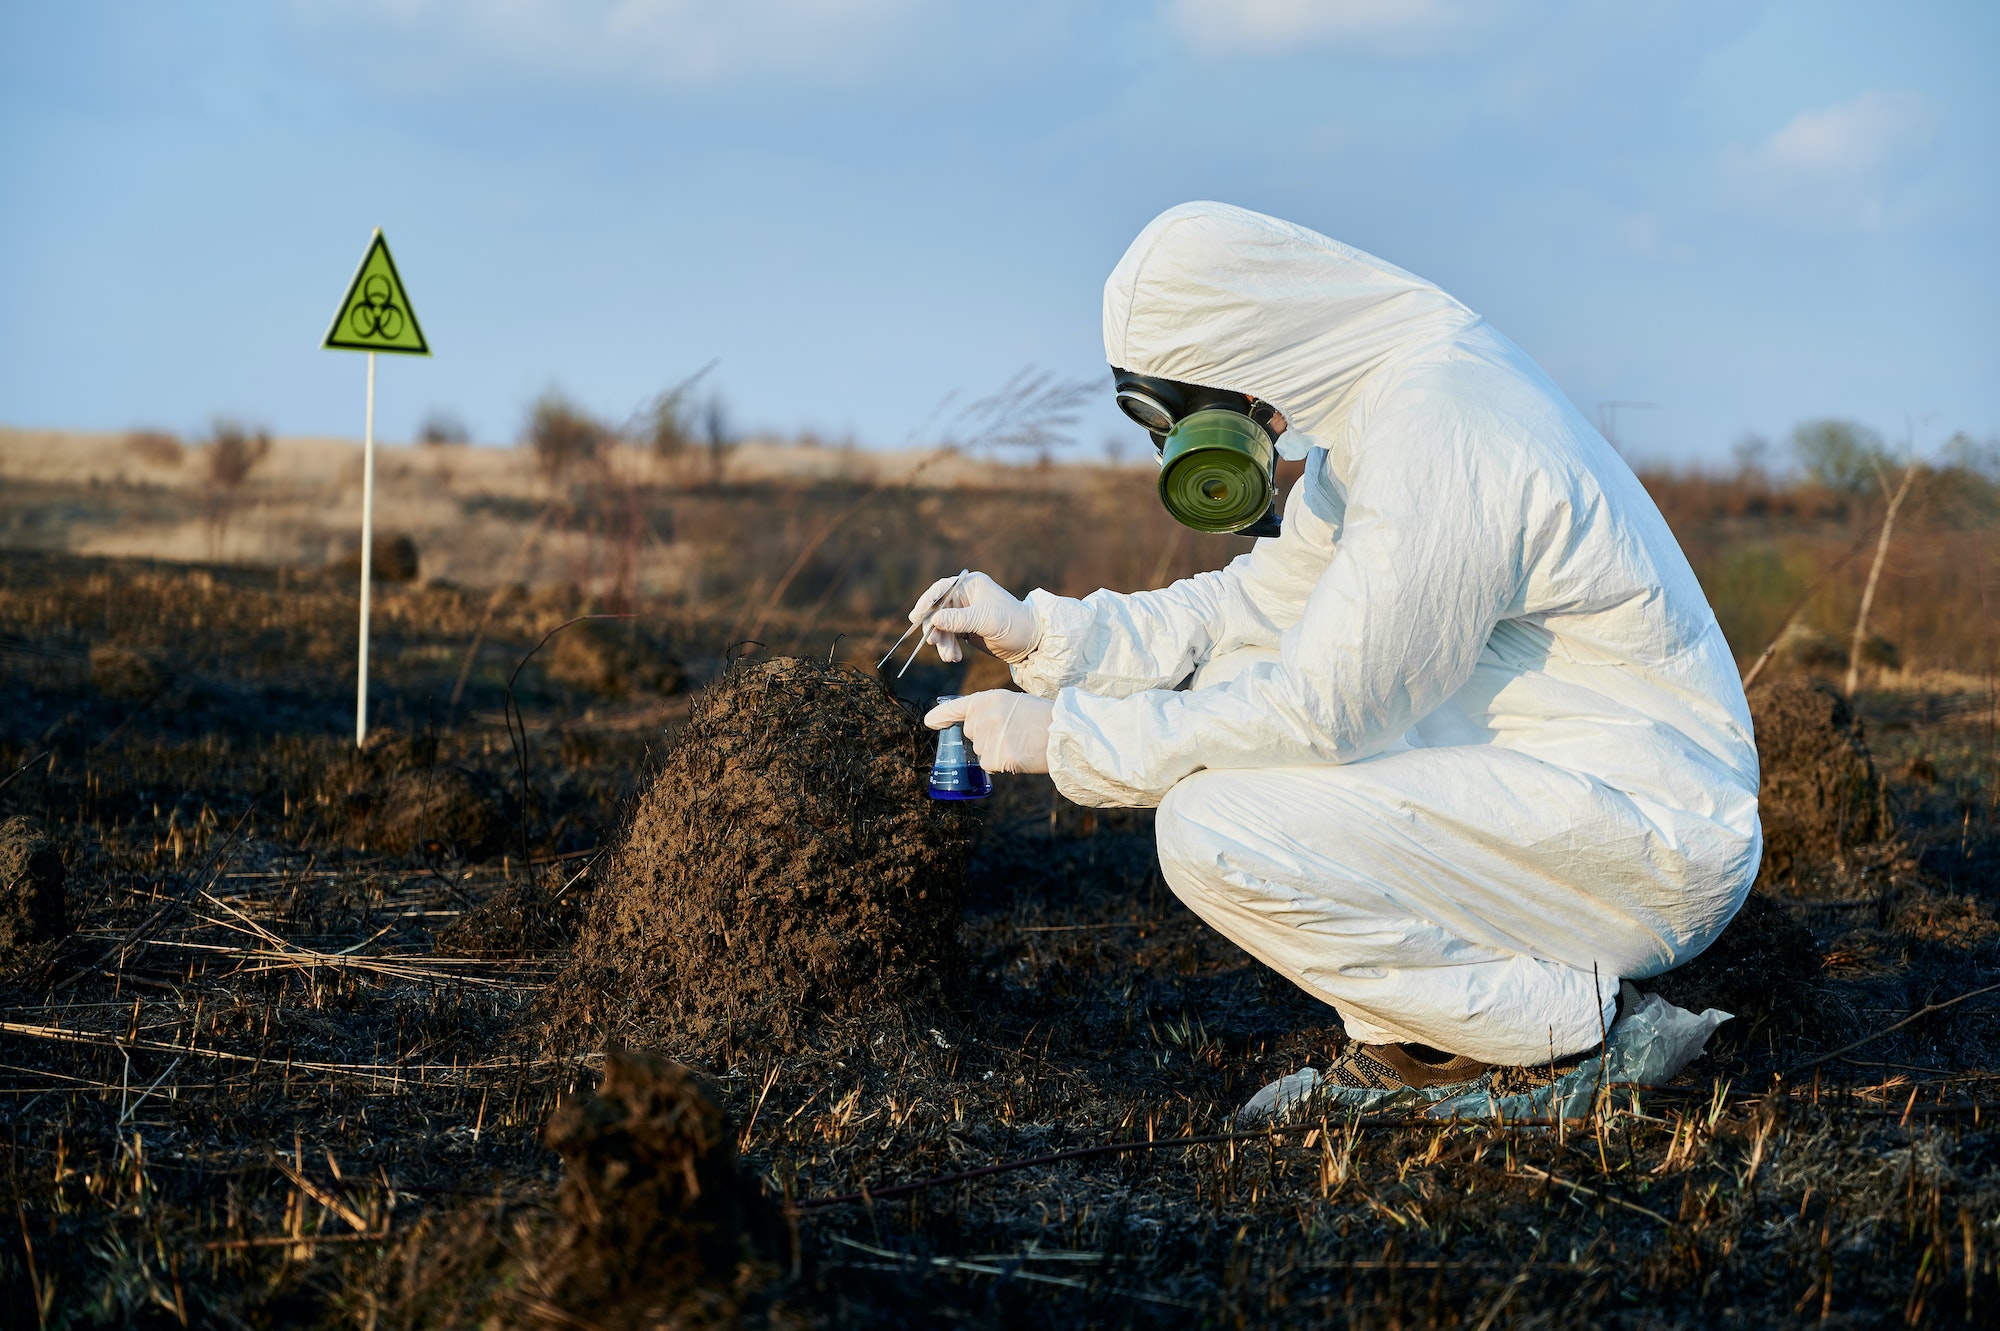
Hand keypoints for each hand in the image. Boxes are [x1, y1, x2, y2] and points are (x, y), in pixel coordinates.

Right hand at [907, 571, 1039, 663]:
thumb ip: (959, 619)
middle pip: (937, 610)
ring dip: (943, 642)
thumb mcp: (986, 620)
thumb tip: (933, 619)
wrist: (1030, 642)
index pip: (941, 589)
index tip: (915, 617)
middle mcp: (965, 595)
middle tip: (934, 643)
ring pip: (941, 625)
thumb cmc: (1013, 624)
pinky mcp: (965, 627)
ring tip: (950, 658)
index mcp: (970, 584)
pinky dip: (949, 647)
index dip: (926, 602)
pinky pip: (948, 636)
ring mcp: (964, 612)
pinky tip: (954, 658)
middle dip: (935, 628)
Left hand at [924, 691, 1053, 773]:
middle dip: (985, 737)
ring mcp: (987, 738)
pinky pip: (989, 766)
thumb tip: (973, 729)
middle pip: (971, 734)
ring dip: (995, 751)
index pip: (957, 707)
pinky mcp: (995, 757)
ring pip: (980, 752)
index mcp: (988, 699)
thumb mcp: (1015, 703)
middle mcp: (983, 717)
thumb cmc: (1044, 718)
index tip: (929, 723)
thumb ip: (991, 711)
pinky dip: (1002, 765)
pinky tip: (1019, 755)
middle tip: (1014, 733)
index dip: (941, 715)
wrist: (1064, 732)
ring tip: (1020, 742)